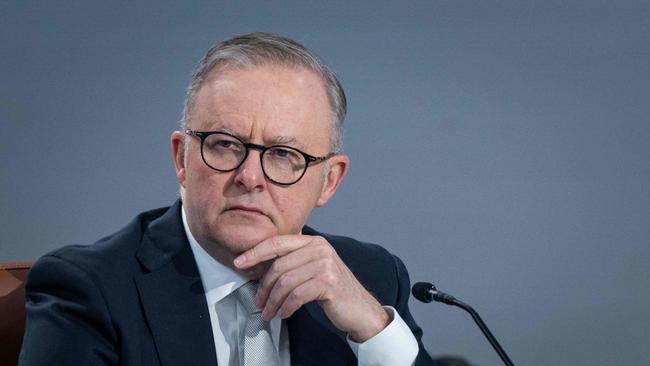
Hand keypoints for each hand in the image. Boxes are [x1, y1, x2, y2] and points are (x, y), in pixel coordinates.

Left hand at [233, 235, 389, 341]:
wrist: (360, 309)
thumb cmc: (332, 291)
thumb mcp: (313, 269)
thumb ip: (292, 262)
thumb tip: (258, 267)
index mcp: (313, 241)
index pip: (278, 243)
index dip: (256, 252)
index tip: (239, 262)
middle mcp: (320, 248)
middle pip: (279, 265)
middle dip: (264, 287)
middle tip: (258, 303)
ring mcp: (325, 264)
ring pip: (285, 282)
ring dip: (273, 301)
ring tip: (269, 313)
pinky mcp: (328, 283)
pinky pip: (296, 295)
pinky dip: (286, 307)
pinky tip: (283, 313)